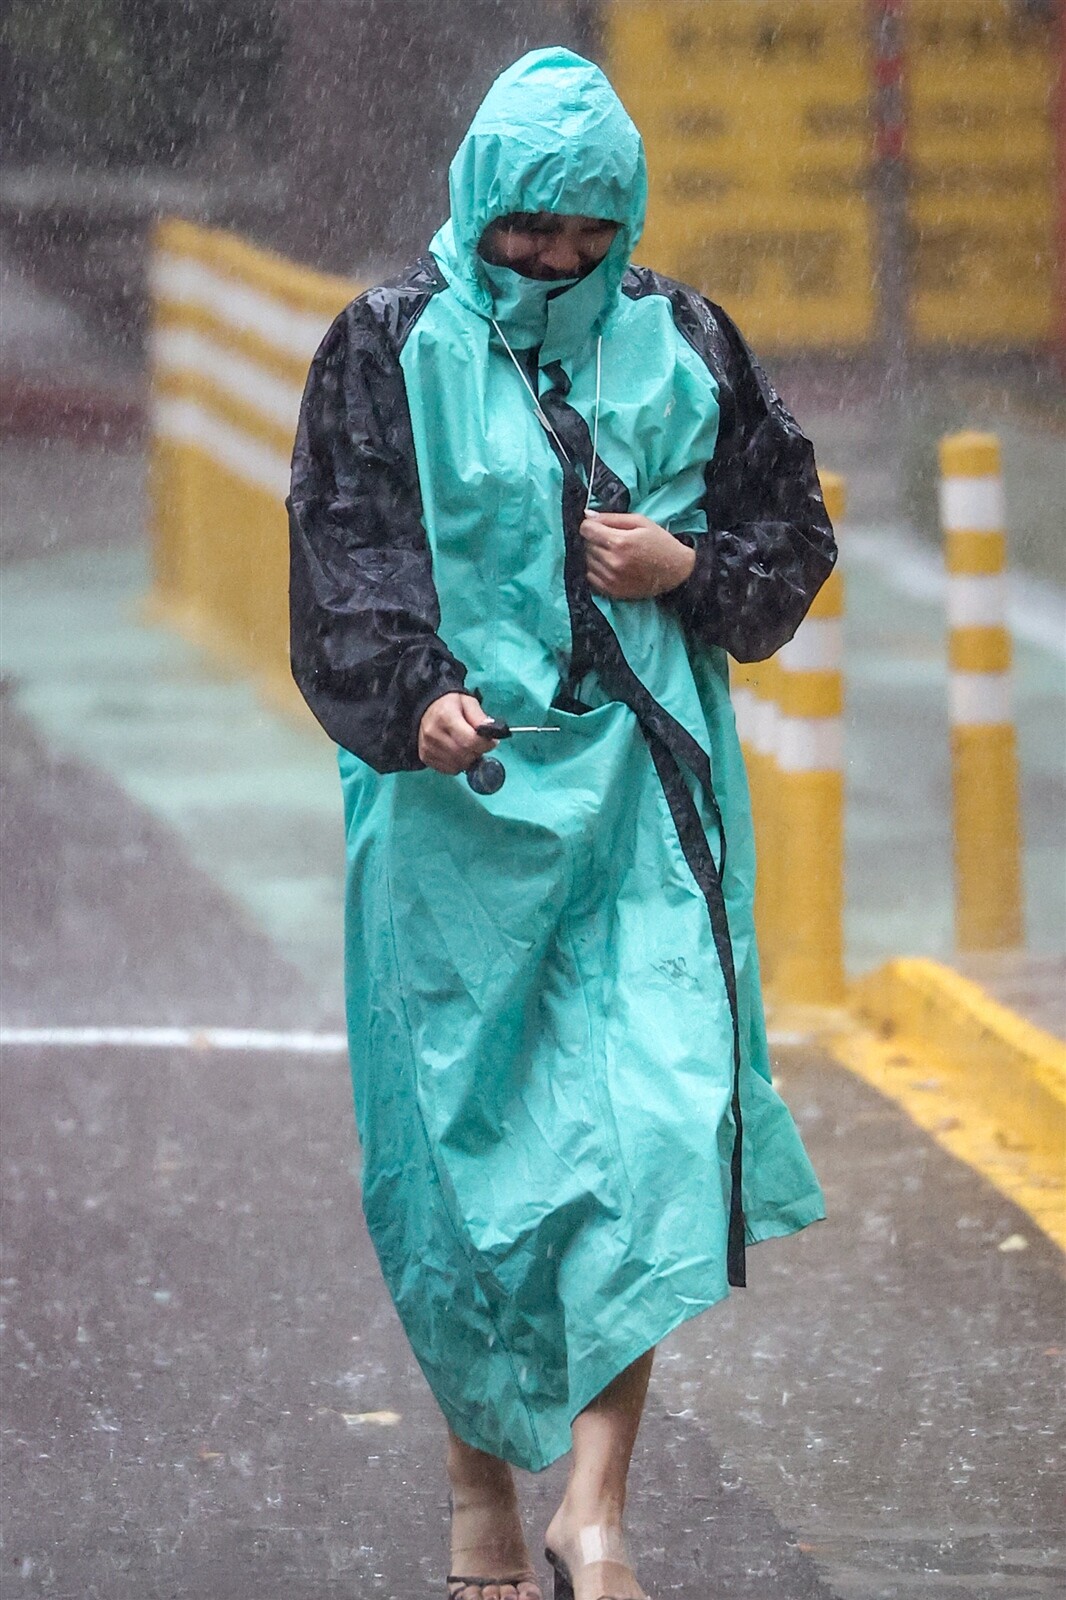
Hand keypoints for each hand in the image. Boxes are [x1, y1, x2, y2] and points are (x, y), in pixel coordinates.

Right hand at [418, 693, 497, 774]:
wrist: (425, 708)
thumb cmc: (451, 705)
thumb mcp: (468, 702)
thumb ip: (480, 717)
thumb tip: (492, 731)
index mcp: (445, 717)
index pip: (470, 741)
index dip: (485, 745)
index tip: (492, 742)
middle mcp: (433, 734)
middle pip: (465, 756)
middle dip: (478, 753)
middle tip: (480, 744)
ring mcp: (428, 748)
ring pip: (458, 765)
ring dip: (469, 760)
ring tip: (468, 747)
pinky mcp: (426, 757)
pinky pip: (449, 770)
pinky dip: (458, 765)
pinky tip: (458, 753)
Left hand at [580, 512, 696, 599]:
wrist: (676, 571)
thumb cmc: (659, 542)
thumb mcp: (640, 522)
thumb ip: (612, 518)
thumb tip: (587, 515)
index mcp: (619, 542)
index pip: (586, 529)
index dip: (591, 525)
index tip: (598, 526)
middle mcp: (612, 561)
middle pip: (586, 544)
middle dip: (595, 539)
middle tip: (612, 540)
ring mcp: (611, 578)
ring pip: (587, 560)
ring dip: (595, 555)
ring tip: (613, 553)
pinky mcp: (612, 591)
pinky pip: (591, 577)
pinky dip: (596, 570)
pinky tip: (610, 566)